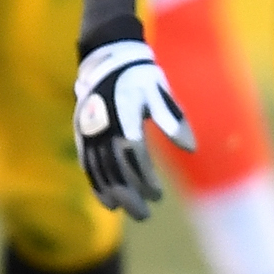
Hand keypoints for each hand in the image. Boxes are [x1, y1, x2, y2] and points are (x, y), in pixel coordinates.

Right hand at [74, 39, 193, 217]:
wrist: (108, 58)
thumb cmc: (141, 76)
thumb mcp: (160, 92)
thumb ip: (173, 121)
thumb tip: (191, 149)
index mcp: (125, 116)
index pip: (134, 156)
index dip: (145, 179)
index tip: (158, 196)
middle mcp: (103, 126)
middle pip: (114, 169)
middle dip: (129, 194)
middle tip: (144, 215)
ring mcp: (89, 130)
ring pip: (98, 169)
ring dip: (110, 192)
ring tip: (122, 210)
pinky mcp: (81, 131)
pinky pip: (87, 161)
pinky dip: (95, 181)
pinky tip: (104, 196)